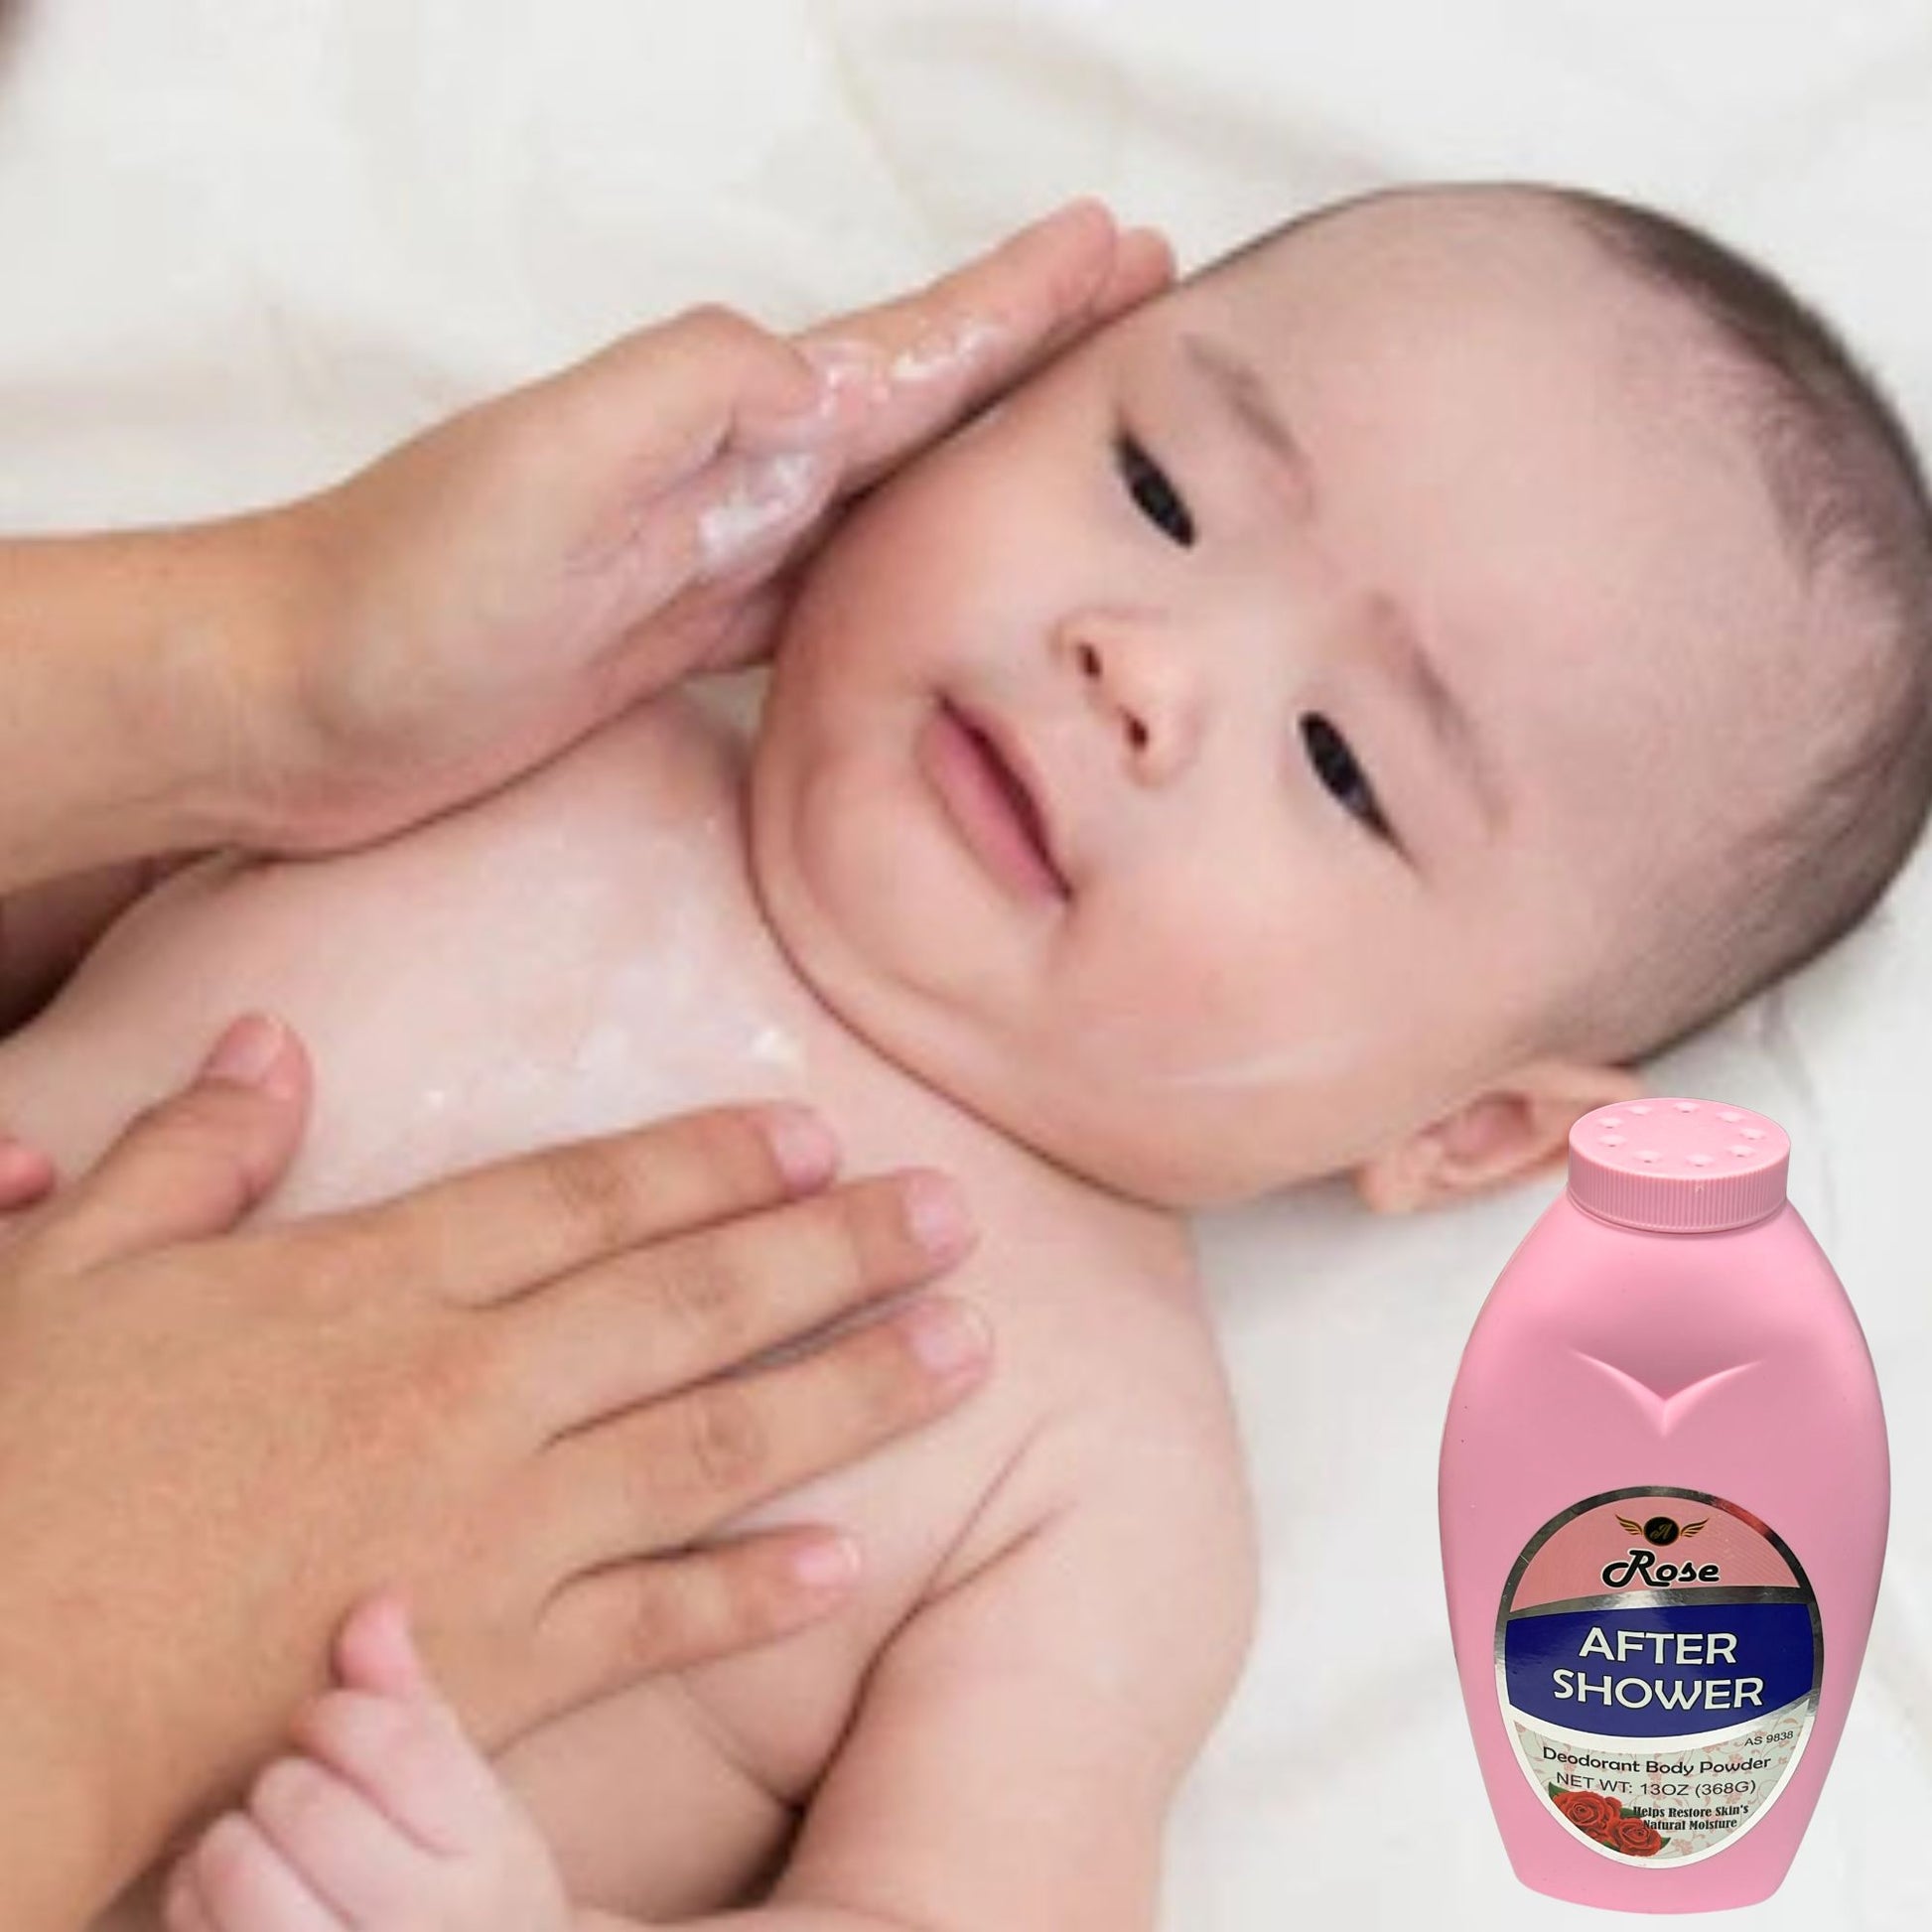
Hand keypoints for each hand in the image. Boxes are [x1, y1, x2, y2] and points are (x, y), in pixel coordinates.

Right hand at [0, 1013, 986, 1922]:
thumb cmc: (17, 1474)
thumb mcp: (67, 1269)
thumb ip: (189, 1150)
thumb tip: (269, 1040)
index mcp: (374, 1281)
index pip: (586, 1194)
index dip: (712, 1159)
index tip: (815, 1133)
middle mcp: (465, 1389)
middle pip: (691, 1300)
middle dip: (835, 1249)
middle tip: (952, 1215)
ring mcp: (488, 1531)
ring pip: (712, 1443)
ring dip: (849, 1392)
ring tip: (960, 1348)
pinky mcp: (481, 1667)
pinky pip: (648, 1623)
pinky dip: (750, 1595)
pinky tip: (845, 1561)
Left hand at [164, 1597, 573, 1931]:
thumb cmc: (462, 1886)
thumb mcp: (469, 1800)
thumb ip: (414, 1703)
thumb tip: (377, 1602)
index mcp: (484, 1855)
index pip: (395, 1744)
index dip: (339, 1713)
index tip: (329, 1720)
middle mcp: (422, 1928)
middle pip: (307, 1805)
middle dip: (285, 1777)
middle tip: (298, 1787)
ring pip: (239, 1870)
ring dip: (230, 1837)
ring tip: (260, 1839)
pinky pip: (199, 1927)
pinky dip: (194, 1895)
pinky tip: (230, 1894)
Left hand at [255, 200, 1171, 850]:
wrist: (300, 702)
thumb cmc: (407, 592)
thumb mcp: (552, 466)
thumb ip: (692, 398)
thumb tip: (823, 375)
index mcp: (728, 421)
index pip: (905, 349)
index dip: (1016, 303)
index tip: (1124, 251)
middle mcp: (737, 476)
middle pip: (923, 405)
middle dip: (1034, 356)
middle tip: (1145, 312)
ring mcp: (717, 556)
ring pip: (896, 493)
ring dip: (989, 455)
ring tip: (1083, 435)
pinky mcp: (689, 636)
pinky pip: (840, 588)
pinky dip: (913, 567)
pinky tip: (952, 578)